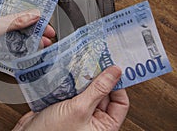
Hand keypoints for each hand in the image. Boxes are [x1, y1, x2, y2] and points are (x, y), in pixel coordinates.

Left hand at [0, 0, 54, 77]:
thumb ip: (14, 21)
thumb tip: (33, 15)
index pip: (15, 0)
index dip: (31, 5)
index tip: (45, 10)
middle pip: (18, 19)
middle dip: (34, 26)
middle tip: (47, 32)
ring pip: (15, 34)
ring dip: (28, 39)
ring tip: (42, 44)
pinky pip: (9, 46)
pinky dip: (19, 49)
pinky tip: (30, 52)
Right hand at [13, 65, 129, 130]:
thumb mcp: (80, 109)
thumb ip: (98, 90)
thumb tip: (115, 73)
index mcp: (104, 126)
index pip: (120, 102)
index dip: (118, 85)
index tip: (112, 68)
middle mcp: (93, 119)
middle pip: (103, 93)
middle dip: (98, 78)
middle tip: (94, 62)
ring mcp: (79, 111)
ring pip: (87, 89)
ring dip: (83, 78)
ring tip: (80, 65)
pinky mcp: (65, 105)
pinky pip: (73, 90)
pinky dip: (71, 81)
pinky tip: (68, 73)